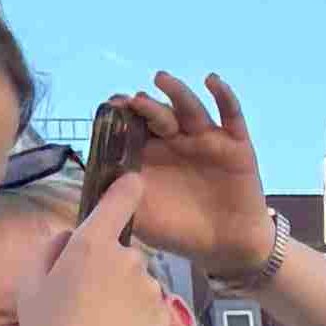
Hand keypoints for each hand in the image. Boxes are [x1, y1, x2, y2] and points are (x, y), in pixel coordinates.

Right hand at [11, 176, 189, 325]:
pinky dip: (135, 320)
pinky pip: (148, 309)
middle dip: (106, 270)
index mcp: (90, 246)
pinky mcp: (162, 316)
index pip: (117, 203)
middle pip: (121, 254)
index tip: (134, 180)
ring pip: (137, 284)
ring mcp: (148, 289)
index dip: (126, 189)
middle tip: (80, 303)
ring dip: (122, 297)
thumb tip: (73, 235)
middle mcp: (126, 260)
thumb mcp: (31, 284)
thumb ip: (53, 248)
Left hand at [101, 73, 283, 284]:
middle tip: (134, 101)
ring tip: (161, 79)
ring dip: (176, 92)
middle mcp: (177, 141)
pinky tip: (212, 81)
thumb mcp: (142, 220)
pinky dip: (223, 95)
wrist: (227, 246)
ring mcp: (206, 140)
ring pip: (190, 109)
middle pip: (160, 114)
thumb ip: (118, 201)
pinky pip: (231, 115)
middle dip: (146, 105)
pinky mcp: (235, 144)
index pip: (135, 126)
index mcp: (153, 155)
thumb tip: (90, 183)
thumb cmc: (181, 231)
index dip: (123, 114)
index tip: (111, 107)